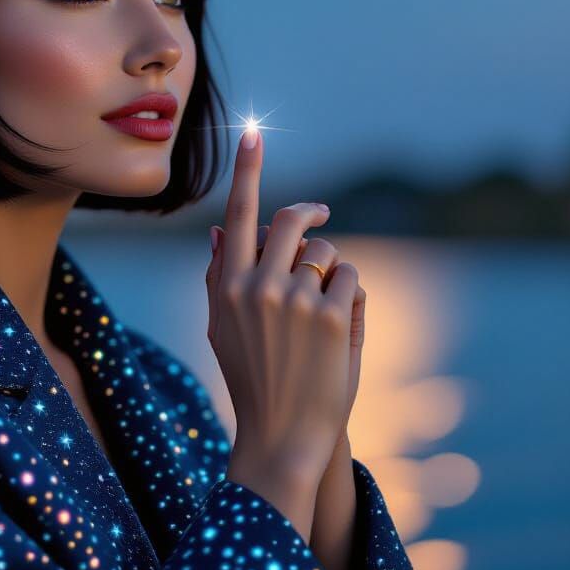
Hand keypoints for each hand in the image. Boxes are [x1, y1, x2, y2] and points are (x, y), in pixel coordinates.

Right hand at [206, 127, 360, 487]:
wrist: (281, 436)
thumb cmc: (251, 379)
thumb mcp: (222, 328)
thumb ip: (220, 276)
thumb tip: (221, 230)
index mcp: (228, 284)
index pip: (239, 214)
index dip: (247, 171)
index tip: (252, 133)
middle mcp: (258, 285)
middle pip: (293, 220)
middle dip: (310, 213)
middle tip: (321, 212)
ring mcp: (295, 299)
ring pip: (326, 250)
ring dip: (330, 268)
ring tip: (324, 305)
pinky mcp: (329, 316)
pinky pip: (349, 277)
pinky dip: (349, 292)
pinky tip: (339, 327)